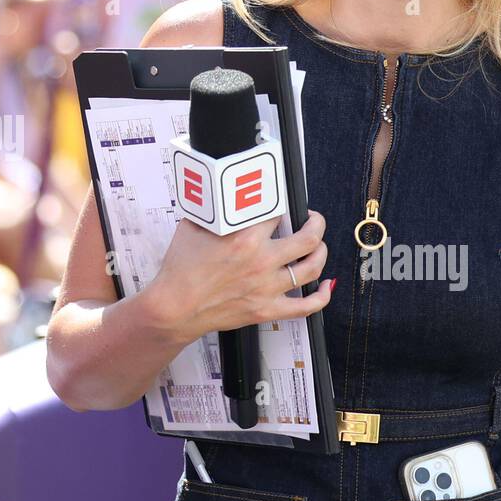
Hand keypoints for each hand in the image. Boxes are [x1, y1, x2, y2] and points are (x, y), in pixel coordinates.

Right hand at [148, 208, 332, 341]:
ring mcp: (267, 288)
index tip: (283, 203)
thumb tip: (222, 190)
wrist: (173, 307)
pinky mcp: (266, 310)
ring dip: (321, 253)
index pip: (278, 211)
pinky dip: (321, 297)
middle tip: (313, 220)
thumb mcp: (194, 226)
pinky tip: (326, 287)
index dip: (283, 204)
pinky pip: (305, 307)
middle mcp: (261, 262)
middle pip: (309, 238)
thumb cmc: (181, 269)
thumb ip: (215, 208)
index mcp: (244, 238)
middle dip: (317, 224)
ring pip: (312, 267)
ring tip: (318, 246)